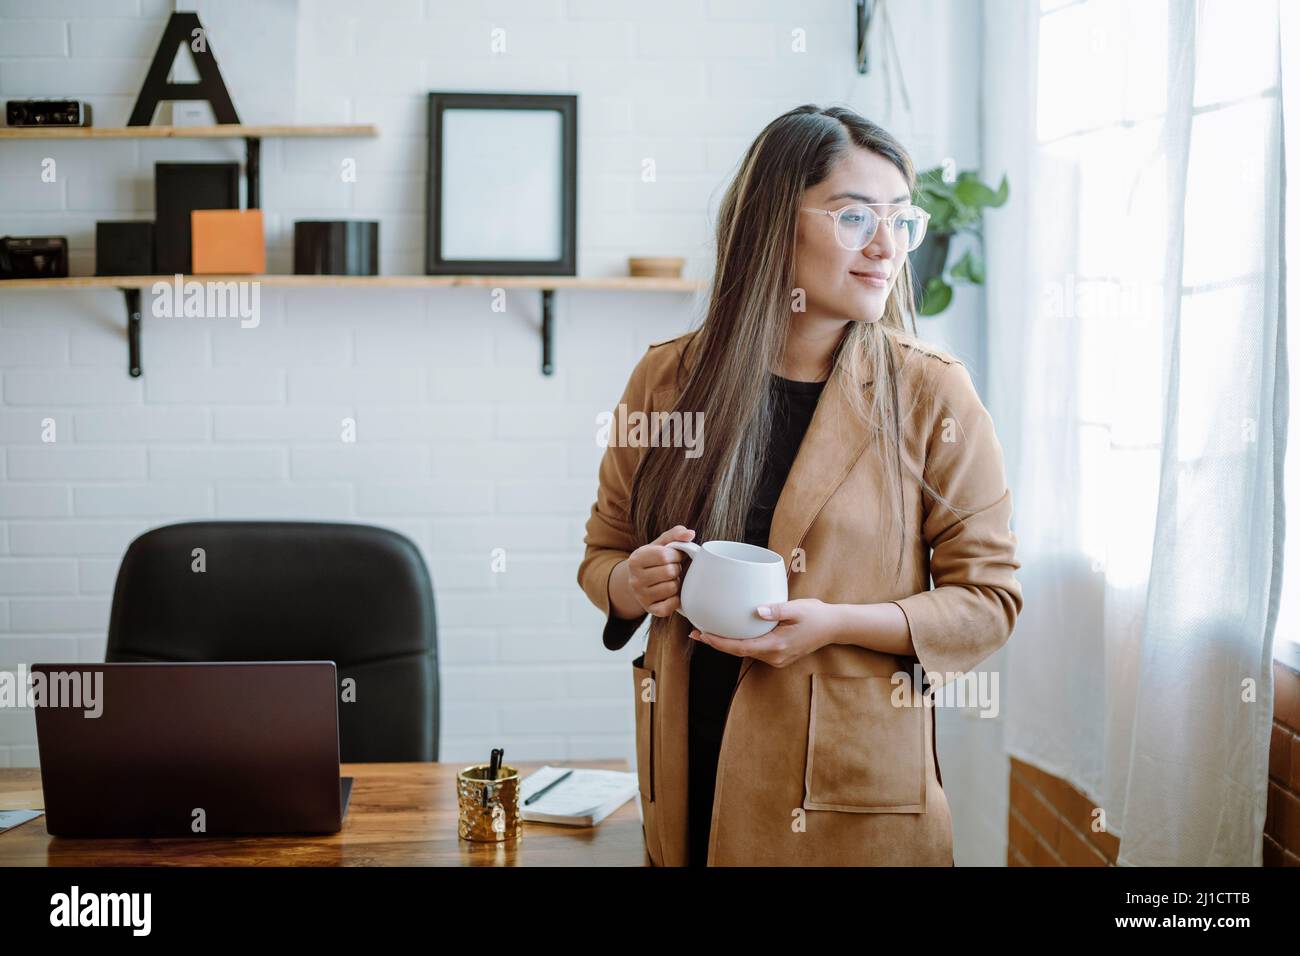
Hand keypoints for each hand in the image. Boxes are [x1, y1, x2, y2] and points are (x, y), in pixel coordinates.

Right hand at [625, 525, 695, 617]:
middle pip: (669, 572)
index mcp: (635, 559)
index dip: (676, 555)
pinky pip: (670, 606)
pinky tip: (671, 593)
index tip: (674, 556)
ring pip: (671, 589)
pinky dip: (675, 600)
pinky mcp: (650, 610)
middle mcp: (634, 579)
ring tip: (670, 580)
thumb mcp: (660, 544)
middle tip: (672, 569)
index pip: (664, 555)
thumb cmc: (654, 560)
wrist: (640, 582)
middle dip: (676, 569)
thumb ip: (675, 534)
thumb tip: (690, 534)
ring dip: (676, 583)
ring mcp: (641, 596)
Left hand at [689, 598, 838, 668]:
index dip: (720, 642)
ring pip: (744, 652)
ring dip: (726, 643)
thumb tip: (758, 610)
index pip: (741, 647)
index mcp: (777, 646)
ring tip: (706, 632)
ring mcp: (776, 657)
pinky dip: (738, 642)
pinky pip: (753, 649)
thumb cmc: (817, 615)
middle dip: (716, 643)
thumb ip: (778, 610)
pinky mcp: (777, 654)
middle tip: (695, 632)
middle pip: (738, 651)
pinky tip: (729, 632)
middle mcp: (774, 656)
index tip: (703, 634)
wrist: (834, 627)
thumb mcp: (798, 609)